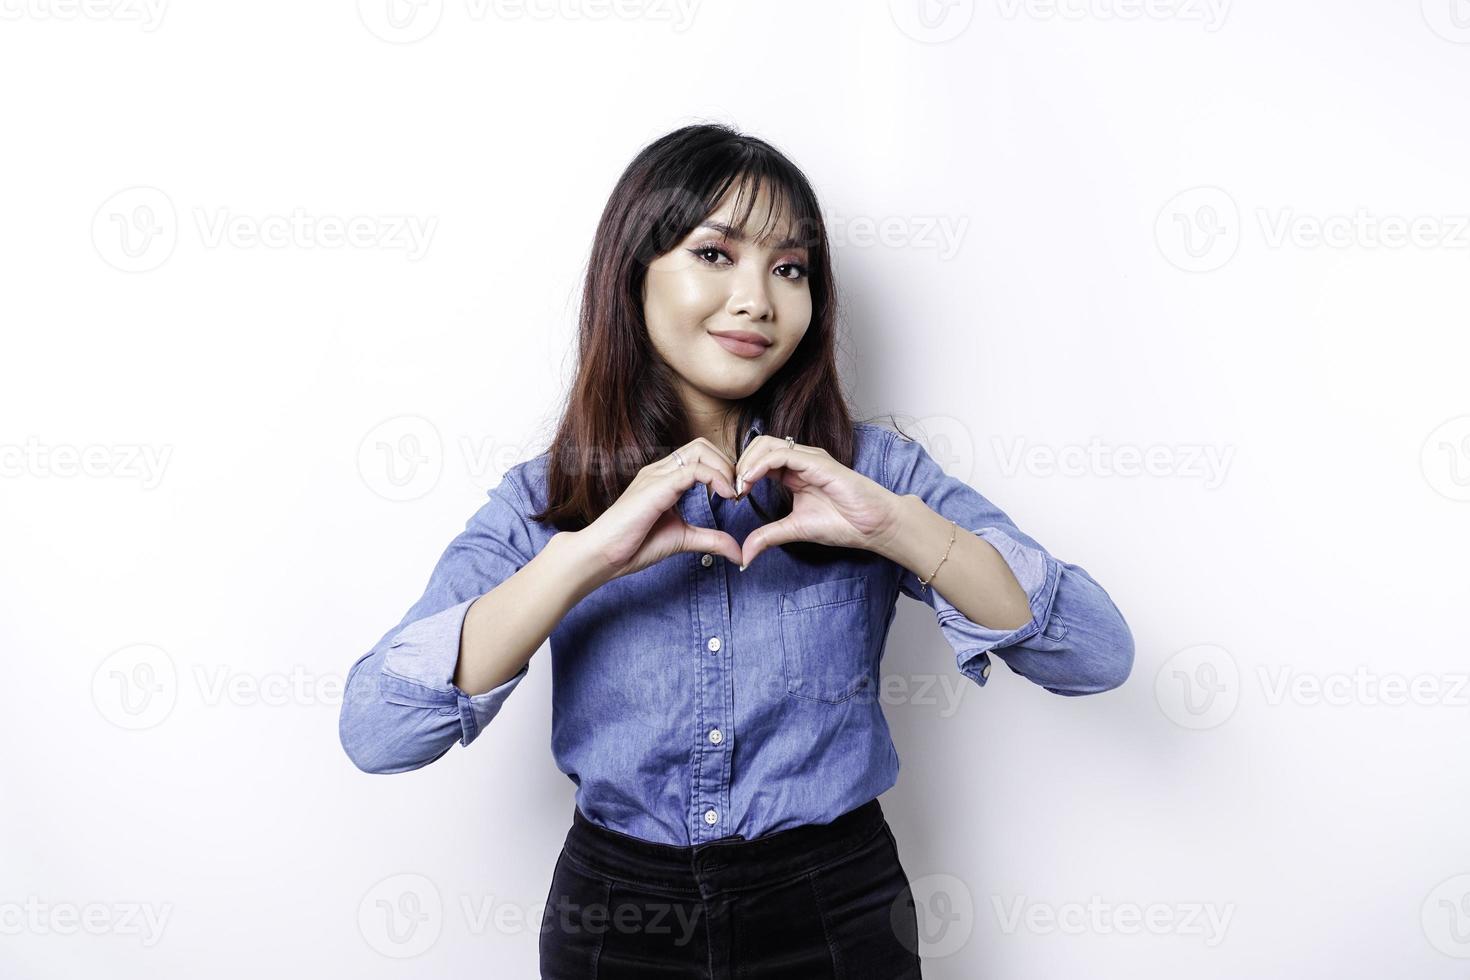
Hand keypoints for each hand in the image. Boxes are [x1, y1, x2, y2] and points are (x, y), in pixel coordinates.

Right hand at [578, 438, 744, 580]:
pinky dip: (716, 478)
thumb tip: (738, 553)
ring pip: (700, 450)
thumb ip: (711, 540)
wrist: (603, 555)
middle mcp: (660, 471)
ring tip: (732, 493)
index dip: (724, 470)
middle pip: (702, 445)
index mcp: (664, 479)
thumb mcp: (683, 540)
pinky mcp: (656, 486)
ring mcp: (656, 475)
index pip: (700, 455)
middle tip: (738, 491)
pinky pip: (693, 470)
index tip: (736, 495)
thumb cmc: (633, 546)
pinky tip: (725, 496)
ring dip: (724, 468)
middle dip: (727, 464)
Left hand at [734, 435, 903, 567]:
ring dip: (747, 463)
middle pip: (758, 446)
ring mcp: (809, 458)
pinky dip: (761, 465)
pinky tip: (751, 481)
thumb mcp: (795, 530)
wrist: (874, 525)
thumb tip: (745, 555)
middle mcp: (800, 460)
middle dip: (739, 464)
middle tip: (731, 490)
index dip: (740, 473)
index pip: (758, 460)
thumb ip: (768, 537)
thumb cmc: (844, 523)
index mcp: (793, 472)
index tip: (731, 496)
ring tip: (739, 487)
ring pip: (766, 444)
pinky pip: (782, 454)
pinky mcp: (818, 462)